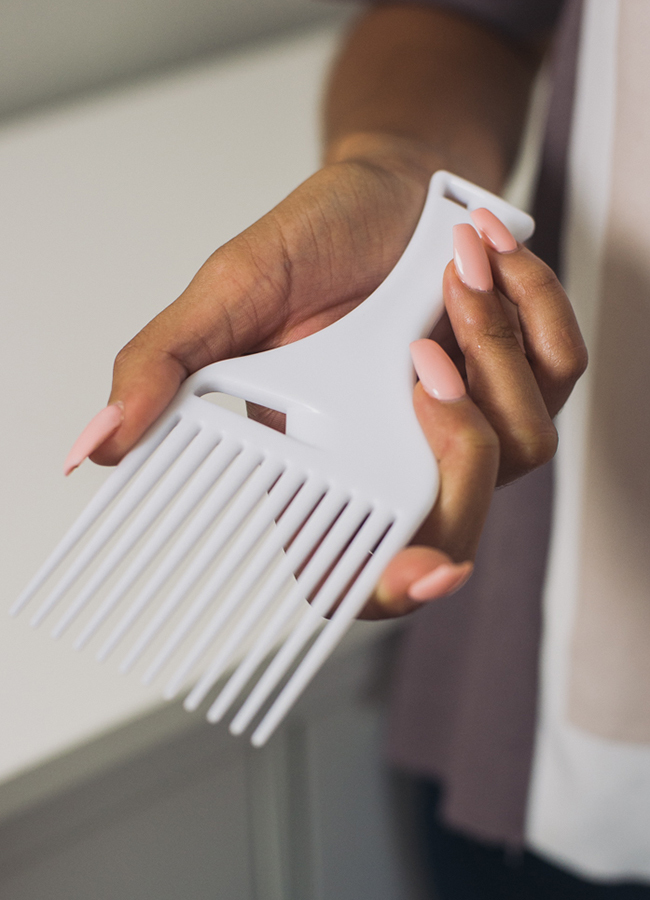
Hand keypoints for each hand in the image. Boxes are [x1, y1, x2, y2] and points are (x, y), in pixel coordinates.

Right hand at [65, 158, 585, 618]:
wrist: (386, 186)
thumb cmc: (310, 246)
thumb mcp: (227, 301)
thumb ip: (164, 371)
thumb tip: (93, 445)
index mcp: (330, 460)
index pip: (361, 565)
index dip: (393, 590)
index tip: (425, 573)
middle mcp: (406, 456)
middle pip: (459, 527)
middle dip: (458, 453)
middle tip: (418, 365)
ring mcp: (473, 421)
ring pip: (520, 444)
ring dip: (488, 349)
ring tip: (446, 273)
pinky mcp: (527, 374)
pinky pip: (559, 369)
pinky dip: (531, 308)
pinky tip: (483, 262)